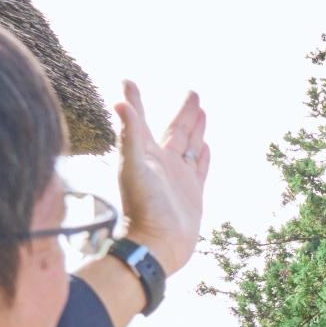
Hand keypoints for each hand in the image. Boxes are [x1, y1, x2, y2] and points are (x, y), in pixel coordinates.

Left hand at [114, 80, 207, 275]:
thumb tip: (120, 102)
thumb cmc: (143, 207)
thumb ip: (130, 134)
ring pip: (189, 145)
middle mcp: (161, 162)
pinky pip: (199, 167)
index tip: (127, 81)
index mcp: (145, 152)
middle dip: (183, 111)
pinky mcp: (192, 192)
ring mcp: (178, 177)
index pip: (139, 119)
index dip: (134, 99)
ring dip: (195, 129)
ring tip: (203, 112)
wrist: (158, 245)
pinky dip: (203, 155)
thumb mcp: (135, 166)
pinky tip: (206, 147)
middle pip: (175, 129)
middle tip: (192, 93)